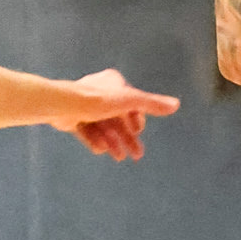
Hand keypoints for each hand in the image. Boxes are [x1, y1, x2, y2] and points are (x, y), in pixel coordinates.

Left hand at [58, 67, 180, 162]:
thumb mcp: (129, 101)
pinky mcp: (72, 117)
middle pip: (118, 118)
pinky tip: (101, 150)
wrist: (63, 106)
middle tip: (137, 155)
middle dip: (127, 137)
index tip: (138, 132)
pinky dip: (96, 141)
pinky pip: (88, 131)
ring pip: (103, 127)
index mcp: (113, 82)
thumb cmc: (97, 100)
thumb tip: (176, 105)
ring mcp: (84, 105)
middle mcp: (99, 91)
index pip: (131, 103)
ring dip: (113, 142)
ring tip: (119, 157)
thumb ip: (152, 103)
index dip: (136, 120)